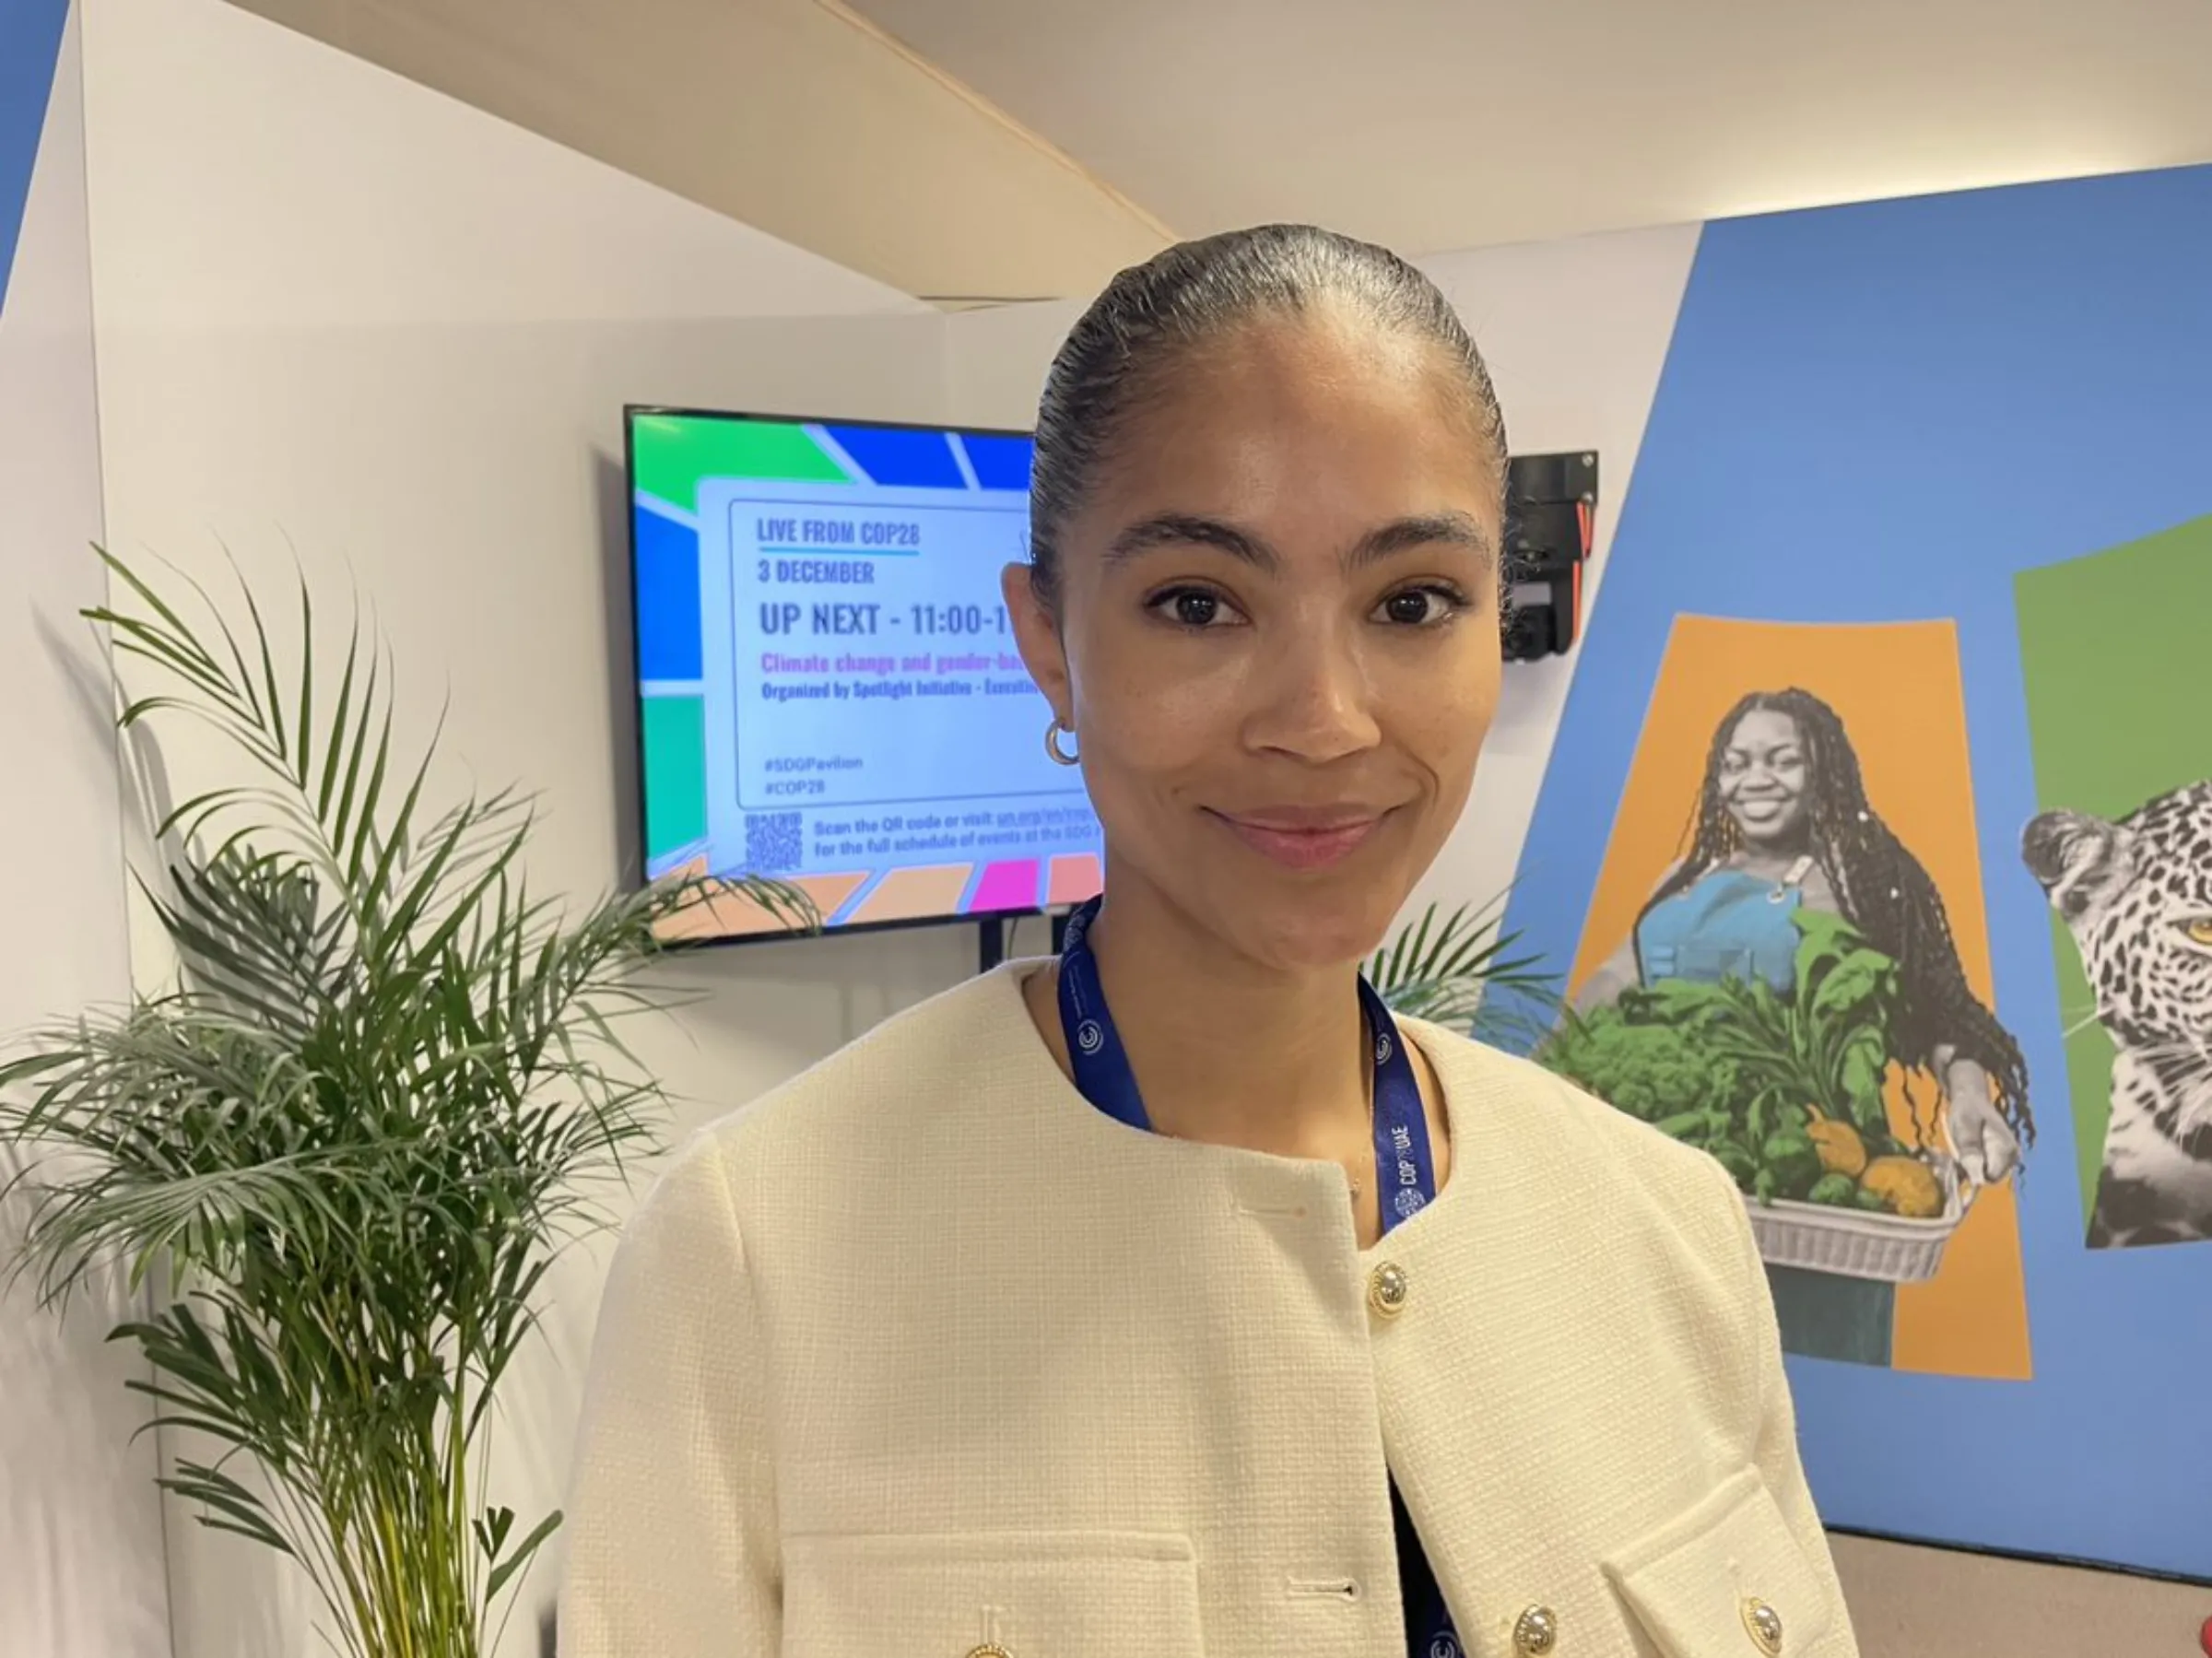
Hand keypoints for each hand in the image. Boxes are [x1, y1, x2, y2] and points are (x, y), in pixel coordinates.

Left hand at [1944, 1061, 2019, 1185]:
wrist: (1970, 1101)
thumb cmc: (1967, 1111)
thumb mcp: (1964, 1128)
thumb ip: (1971, 1153)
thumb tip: (1978, 1183)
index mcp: (2006, 1150)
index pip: (1989, 1177)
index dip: (1970, 1172)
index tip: (1953, 1160)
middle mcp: (2010, 1159)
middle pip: (1985, 1179)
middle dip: (1965, 1172)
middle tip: (1947, 1158)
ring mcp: (2003, 1161)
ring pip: (1979, 1177)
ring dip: (1962, 1170)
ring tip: (1951, 1155)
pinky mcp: (1993, 1162)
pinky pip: (1978, 1173)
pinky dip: (1963, 1169)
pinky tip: (1953, 1159)